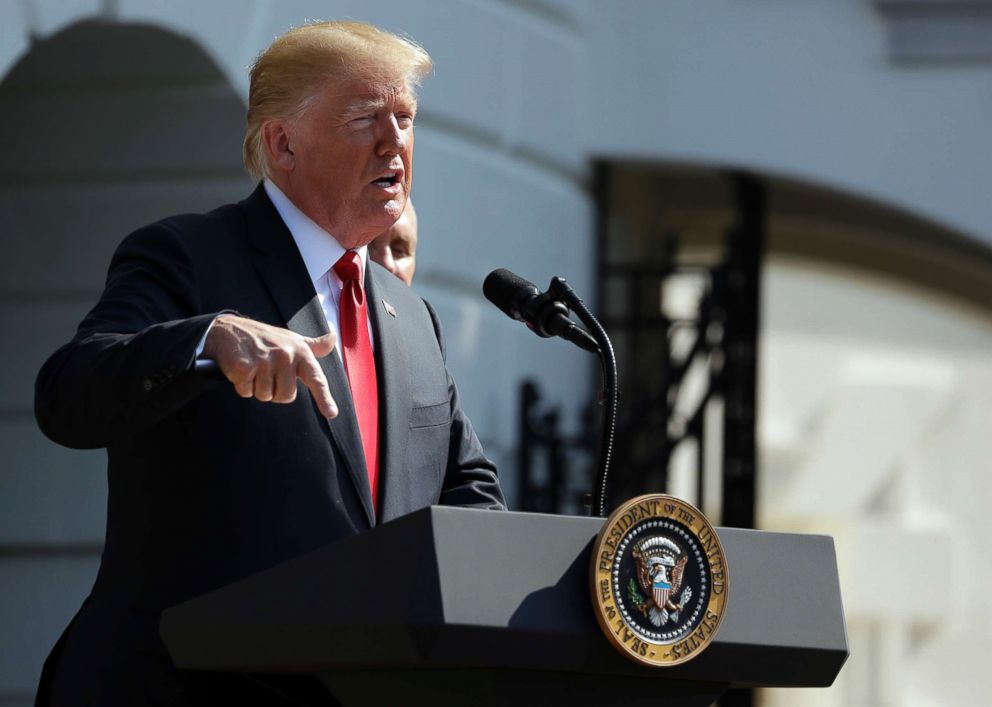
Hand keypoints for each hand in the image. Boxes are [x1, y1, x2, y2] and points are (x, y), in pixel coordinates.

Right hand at [202, 314, 337, 417]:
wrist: (228, 330)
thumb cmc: (265, 338)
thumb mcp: (291, 339)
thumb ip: (313, 345)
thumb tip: (333, 339)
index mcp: (300, 351)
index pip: (316, 378)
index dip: (324, 398)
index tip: (332, 413)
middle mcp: (285, 355)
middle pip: (286, 396)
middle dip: (275, 391)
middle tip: (267, 373)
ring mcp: (265, 361)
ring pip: (266, 396)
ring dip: (257, 388)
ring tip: (254, 368)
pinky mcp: (245, 367)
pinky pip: (247, 392)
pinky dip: (242, 386)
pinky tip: (241, 370)